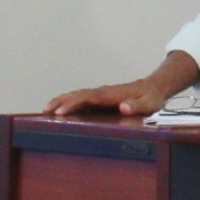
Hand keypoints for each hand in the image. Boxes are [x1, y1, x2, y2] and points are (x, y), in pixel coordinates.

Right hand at [44, 51, 199, 118]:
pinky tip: (62, 110)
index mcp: (110, 94)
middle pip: (78, 95)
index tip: (60, 112)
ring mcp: (101, 94)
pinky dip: (70, 102)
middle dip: (61, 101)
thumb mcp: (149, 104)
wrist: (154, 87)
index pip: (87, 98)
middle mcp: (103, 92)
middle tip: (45, 110)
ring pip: (78, 95)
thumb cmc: (151, 98)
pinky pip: (82, 99)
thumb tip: (123, 107)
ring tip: (46, 109)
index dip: (73, 104)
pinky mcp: (101, 98)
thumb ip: (136, 106)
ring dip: (62, 100)